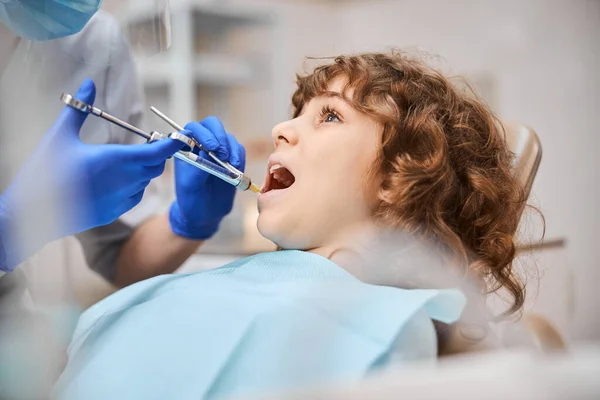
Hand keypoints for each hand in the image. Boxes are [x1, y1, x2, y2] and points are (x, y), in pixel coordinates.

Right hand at [0, 79, 184, 270]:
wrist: (32, 213)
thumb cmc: (44, 171)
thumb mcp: (60, 135)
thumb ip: (79, 108)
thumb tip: (90, 82)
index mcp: (115, 160)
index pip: (157, 152)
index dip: (171, 144)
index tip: (177, 137)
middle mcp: (124, 181)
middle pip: (156, 166)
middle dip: (156, 154)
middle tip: (148, 143)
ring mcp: (121, 200)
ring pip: (146, 182)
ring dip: (144, 170)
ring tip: (129, 159)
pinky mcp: (115, 213)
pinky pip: (136, 196)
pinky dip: (134, 186)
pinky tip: (119, 179)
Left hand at [169, 117, 245, 239]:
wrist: (205, 214)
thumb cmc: (192, 200)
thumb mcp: (190, 187)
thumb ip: (197, 168)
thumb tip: (206, 152)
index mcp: (185, 148)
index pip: (193, 128)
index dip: (203, 134)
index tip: (212, 147)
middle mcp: (201, 145)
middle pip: (212, 125)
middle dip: (220, 136)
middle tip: (223, 154)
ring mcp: (218, 150)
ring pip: (227, 137)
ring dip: (231, 149)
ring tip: (230, 165)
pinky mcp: (231, 158)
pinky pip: (238, 149)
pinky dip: (239, 156)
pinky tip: (236, 169)